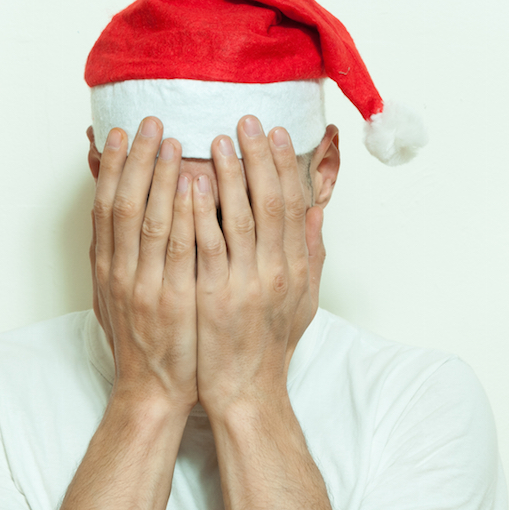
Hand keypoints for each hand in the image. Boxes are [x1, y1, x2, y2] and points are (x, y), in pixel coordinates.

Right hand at [90, 119, 197, 411]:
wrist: (152, 389)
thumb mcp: (114, 295)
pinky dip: (187, 214)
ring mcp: (147, 286)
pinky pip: (182, 250)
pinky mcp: (175, 300)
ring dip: (160, 178)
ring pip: (151, 221)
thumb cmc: (140, 340)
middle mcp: (122, 272)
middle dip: (137, 160)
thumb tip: (107, 216)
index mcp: (108, 268)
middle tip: (150, 122)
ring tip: (172, 141)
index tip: (121, 133)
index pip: (106, 206)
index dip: (113, 167)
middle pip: (126, 205)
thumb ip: (113, 255)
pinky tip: (196, 185)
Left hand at [191, 115, 323, 417]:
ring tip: (217, 139)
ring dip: (229, 174)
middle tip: (246, 120)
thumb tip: (318, 211)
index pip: (294, 204)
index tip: (276, 133)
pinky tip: (191, 182)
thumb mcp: (303, 298)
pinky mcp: (215, 295)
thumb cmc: (270, 343)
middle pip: (270, 202)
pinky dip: (200, 211)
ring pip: (239, 216)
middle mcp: (276, 270)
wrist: (246, 389)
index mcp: (296, 267)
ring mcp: (245, 282)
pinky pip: (207, 245)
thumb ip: (311, 252)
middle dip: (258, 157)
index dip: (285, 165)